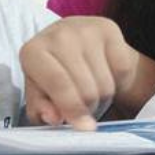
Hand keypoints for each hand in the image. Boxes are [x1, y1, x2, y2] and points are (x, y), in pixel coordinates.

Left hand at [20, 16, 139, 130]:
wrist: (74, 40)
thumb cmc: (52, 73)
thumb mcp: (39, 94)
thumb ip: (42, 109)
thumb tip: (54, 117)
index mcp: (33, 51)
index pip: (58, 84)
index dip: (72, 108)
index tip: (83, 126)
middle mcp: (59, 35)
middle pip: (86, 89)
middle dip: (88, 108)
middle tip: (83, 107)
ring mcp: (86, 29)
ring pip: (105, 85)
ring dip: (103, 98)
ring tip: (92, 91)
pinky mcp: (109, 28)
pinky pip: (121, 70)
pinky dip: (117, 81)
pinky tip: (105, 73)